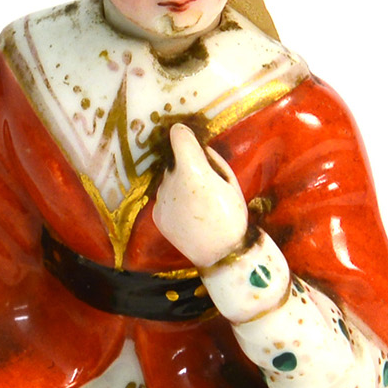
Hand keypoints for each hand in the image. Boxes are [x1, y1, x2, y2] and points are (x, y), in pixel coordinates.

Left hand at [153, 123, 248, 267]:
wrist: (220, 254)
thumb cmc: (232, 215)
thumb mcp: (230, 182)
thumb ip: (211, 160)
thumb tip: (198, 148)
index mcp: (192, 169)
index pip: (178, 135)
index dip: (184, 134)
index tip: (188, 137)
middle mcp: (170, 180)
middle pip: (175, 161)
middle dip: (186, 165)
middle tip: (204, 183)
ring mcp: (161, 199)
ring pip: (169, 180)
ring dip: (179, 184)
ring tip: (198, 203)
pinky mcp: (156, 215)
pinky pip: (165, 199)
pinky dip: (174, 202)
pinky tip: (189, 215)